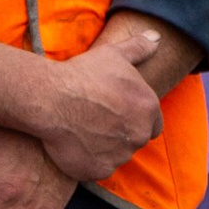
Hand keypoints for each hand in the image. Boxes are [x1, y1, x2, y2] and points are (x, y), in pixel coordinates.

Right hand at [31, 43, 164, 182]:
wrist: (52, 98)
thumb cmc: (83, 74)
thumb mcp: (114, 54)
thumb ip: (139, 48)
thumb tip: (157, 37)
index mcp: (149, 108)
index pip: (153, 123)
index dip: (135, 118)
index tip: (116, 113)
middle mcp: (139, 135)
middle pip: (134, 140)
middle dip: (120, 133)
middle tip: (96, 120)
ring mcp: (120, 155)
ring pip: (116, 155)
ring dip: (105, 148)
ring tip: (82, 131)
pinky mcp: (99, 171)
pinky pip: (97, 169)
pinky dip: (88, 161)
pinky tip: (73, 145)